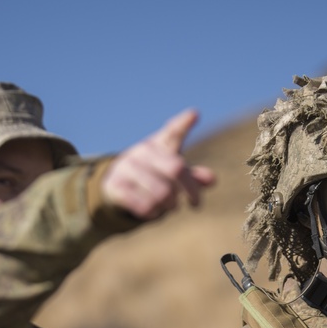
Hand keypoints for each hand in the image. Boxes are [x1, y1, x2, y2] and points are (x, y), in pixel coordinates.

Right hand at [101, 109, 215, 219]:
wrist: (115, 187)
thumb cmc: (152, 176)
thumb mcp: (172, 174)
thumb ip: (192, 176)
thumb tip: (212, 180)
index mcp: (159, 144)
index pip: (173, 132)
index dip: (183, 123)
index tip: (194, 115)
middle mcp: (143, 152)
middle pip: (176, 169)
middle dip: (190, 190)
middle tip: (196, 203)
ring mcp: (127, 168)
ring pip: (161, 192)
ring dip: (171, 205)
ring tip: (171, 207)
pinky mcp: (116, 186)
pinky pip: (143, 205)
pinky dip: (154, 212)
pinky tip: (154, 212)